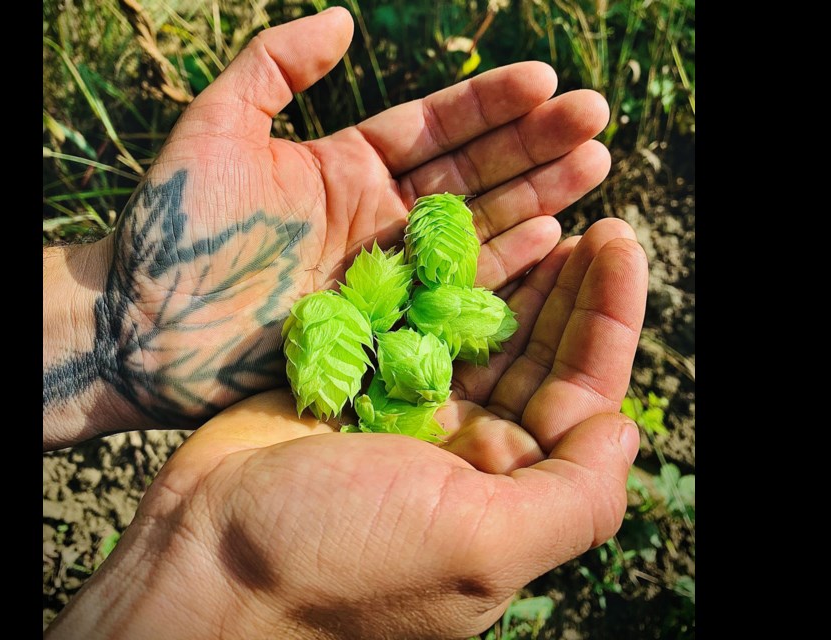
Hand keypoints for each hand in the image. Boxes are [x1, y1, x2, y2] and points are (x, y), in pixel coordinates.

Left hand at [42, 7, 610, 446]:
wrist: (138, 324)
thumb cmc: (173, 223)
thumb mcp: (219, 124)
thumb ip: (276, 66)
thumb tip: (345, 19)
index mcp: (345, 168)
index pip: (435, 128)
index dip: (491, 104)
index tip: (547, 81)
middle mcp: (375, 219)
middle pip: (471, 175)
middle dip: (534, 146)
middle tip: (595, 121)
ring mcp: (382, 275)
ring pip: (474, 230)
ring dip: (536, 201)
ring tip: (594, 169)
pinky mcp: (381, 327)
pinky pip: (451, 296)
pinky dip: (501, 271)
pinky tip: (551, 241)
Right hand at [45, 220, 646, 638]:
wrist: (206, 556)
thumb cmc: (343, 558)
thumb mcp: (481, 545)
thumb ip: (573, 496)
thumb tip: (624, 431)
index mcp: (508, 494)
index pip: (583, 396)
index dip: (607, 319)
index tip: (619, 240)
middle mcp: (467, 455)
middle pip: (537, 356)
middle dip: (569, 288)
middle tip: (587, 215)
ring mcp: (408, 415)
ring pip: (478, 332)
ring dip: (514, 275)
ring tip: (542, 212)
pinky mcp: (355, 383)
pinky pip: (412, 320)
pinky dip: (438, 279)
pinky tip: (459, 235)